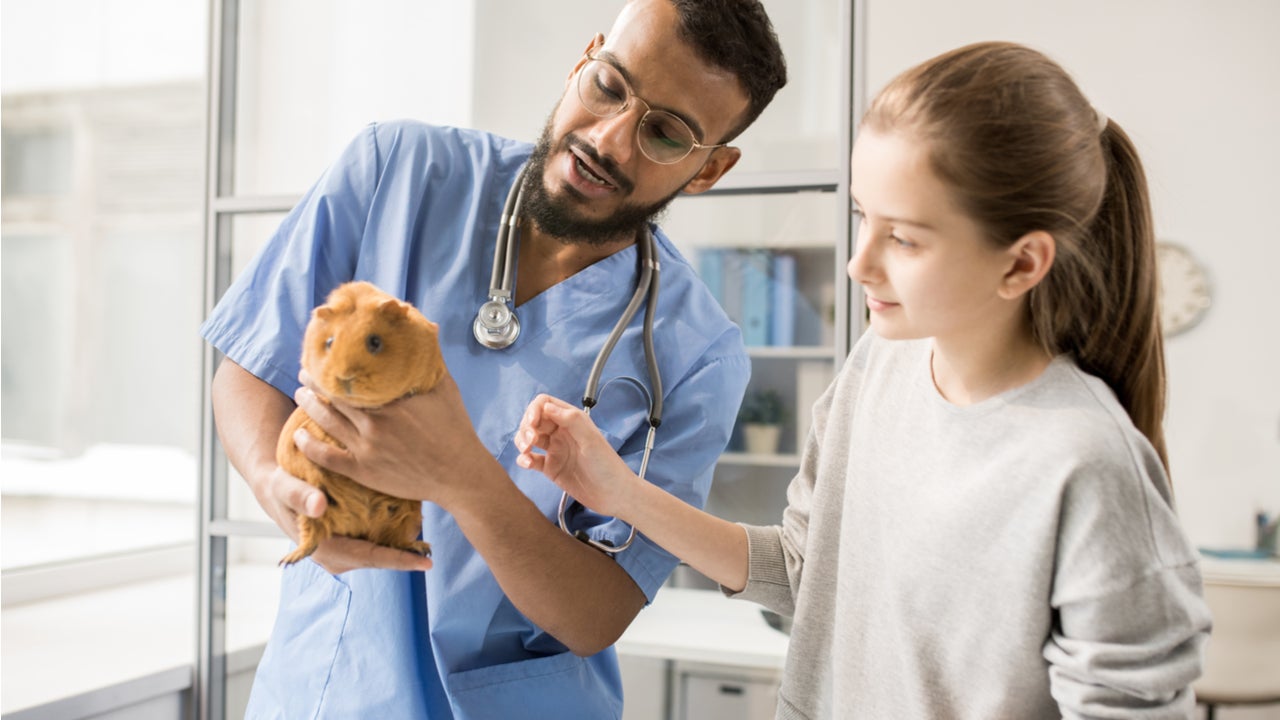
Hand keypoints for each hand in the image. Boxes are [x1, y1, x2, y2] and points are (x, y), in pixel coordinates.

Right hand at [251, 462, 432, 573]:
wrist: (278, 484)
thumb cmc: (281, 485)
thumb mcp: (284, 486)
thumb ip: (298, 494)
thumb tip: (317, 506)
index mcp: (326, 550)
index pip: (370, 558)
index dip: (399, 560)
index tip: (427, 562)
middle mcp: (339, 556)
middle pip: (381, 556)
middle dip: (408, 550)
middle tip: (437, 541)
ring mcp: (346, 550)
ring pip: (381, 548)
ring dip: (403, 539)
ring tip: (428, 524)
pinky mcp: (351, 538)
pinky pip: (376, 537)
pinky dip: (392, 527)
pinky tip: (411, 512)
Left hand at [291, 369, 495, 509]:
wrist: (459, 474)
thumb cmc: (455, 429)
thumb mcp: (445, 388)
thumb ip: (431, 360)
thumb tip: (426, 328)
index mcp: (392, 400)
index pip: (353, 377)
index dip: (334, 364)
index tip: (324, 353)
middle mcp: (376, 422)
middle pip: (334, 396)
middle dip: (315, 382)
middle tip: (304, 371)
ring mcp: (367, 447)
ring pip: (327, 421)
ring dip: (308, 406)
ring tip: (300, 394)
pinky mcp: (363, 470)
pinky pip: (327, 457)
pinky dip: (309, 445)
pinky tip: (298, 435)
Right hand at [515, 394, 638, 518]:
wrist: (613, 494)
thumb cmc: (607, 466)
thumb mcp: (590, 439)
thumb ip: (570, 420)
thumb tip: (547, 406)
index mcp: (572, 421)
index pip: (545, 404)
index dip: (535, 410)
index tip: (532, 422)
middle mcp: (561, 433)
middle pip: (533, 421)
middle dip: (526, 428)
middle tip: (530, 441)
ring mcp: (555, 450)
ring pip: (529, 438)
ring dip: (522, 441)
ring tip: (527, 451)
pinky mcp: (550, 468)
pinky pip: (531, 459)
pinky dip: (524, 459)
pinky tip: (527, 463)